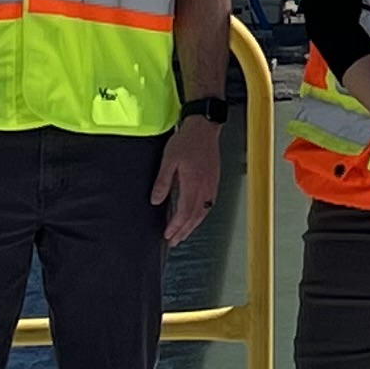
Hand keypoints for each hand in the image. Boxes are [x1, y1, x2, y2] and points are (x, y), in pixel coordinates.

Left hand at [153, 119, 221, 243]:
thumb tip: (156, 200)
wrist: (204, 127)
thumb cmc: (187, 140)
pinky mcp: (214, 181)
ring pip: (203, 212)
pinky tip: (196, 216)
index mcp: (193, 183)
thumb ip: (162, 181)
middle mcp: (205, 187)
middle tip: (174, 241)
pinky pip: (209, 204)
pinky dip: (201, 215)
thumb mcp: (169, 159)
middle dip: (184, 231)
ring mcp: (211, 184)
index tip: (168, 235)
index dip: (176, 226)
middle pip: (195, 216)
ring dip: (193, 225)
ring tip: (184, 234)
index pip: (184, 212)